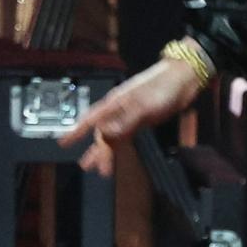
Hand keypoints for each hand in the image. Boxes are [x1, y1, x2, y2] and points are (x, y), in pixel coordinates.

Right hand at [57, 53, 205, 176]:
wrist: (184, 78)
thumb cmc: (163, 86)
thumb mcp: (144, 105)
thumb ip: (124, 120)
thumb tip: (104, 134)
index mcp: (115, 102)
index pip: (91, 119)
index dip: (76, 131)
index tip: (63, 142)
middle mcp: (119, 109)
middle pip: (102, 132)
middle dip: (95, 150)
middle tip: (87, 167)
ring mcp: (130, 115)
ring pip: (113, 136)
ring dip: (105, 151)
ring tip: (97, 168)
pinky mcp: (142, 120)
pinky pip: (125, 136)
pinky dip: (119, 146)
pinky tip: (114, 154)